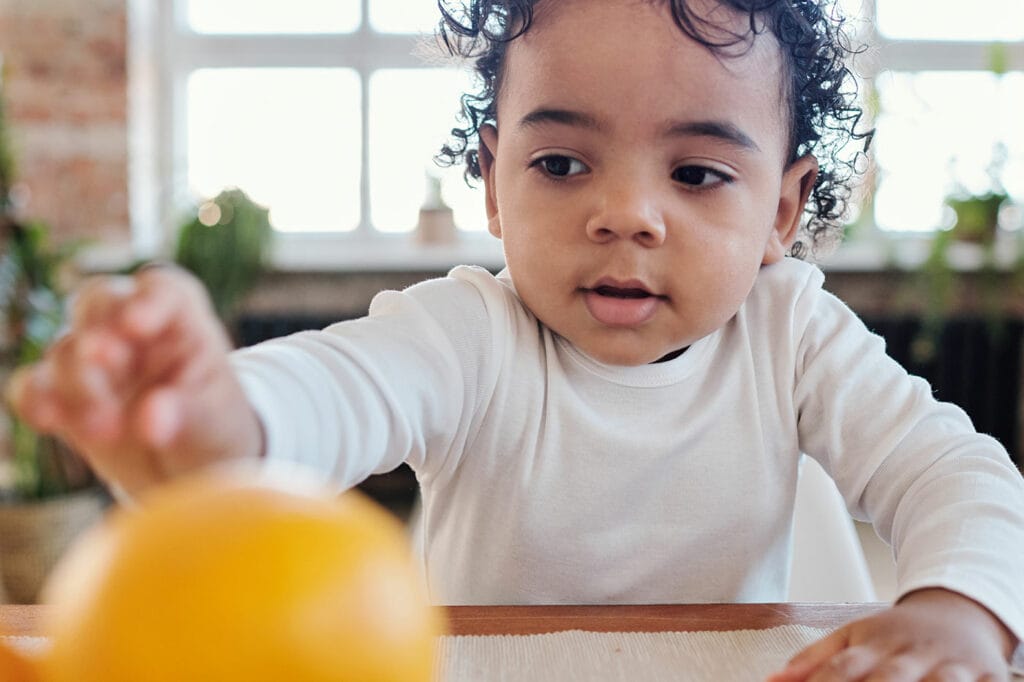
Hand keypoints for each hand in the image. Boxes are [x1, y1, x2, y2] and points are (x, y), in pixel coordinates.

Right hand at [5, 265, 263, 496]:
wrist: (192, 468)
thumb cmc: (215, 430)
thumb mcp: (216, 422)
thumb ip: (187, 414)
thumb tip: (150, 419)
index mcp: (181, 320)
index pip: (162, 289)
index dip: (146, 300)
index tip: (138, 326)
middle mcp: (131, 328)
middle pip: (98, 303)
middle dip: (97, 332)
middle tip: (107, 361)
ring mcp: (94, 359)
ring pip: (66, 347)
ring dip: (76, 382)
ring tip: (105, 429)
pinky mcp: (65, 395)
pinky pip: (36, 386)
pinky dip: (36, 399)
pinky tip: (47, 419)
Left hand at [767, 588, 1016, 680]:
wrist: (960, 611)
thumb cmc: (897, 633)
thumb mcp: (852, 637)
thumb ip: (812, 660)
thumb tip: (770, 681)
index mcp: (873, 642)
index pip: (841, 668)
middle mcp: (910, 654)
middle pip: (886, 680)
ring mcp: (950, 666)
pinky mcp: (988, 677)